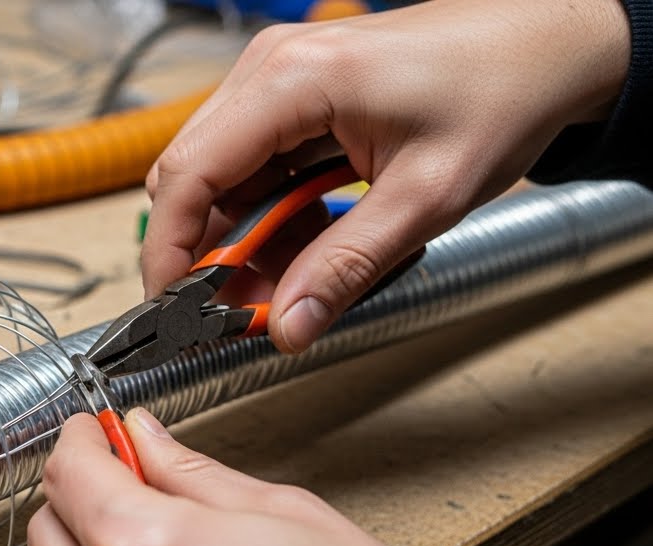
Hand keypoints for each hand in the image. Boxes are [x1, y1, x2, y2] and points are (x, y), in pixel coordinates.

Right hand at [142, 0, 629, 352]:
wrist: (549, 44)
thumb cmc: (500, 90)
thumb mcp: (425, 198)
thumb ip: (346, 268)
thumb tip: (286, 326)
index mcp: (292, 81)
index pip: (189, 175)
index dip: (170, 252)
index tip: (175, 309)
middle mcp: (271, 70)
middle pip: (191, 176)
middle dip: (205, 251)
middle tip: (234, 309)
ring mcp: (279, 78)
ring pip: (219, 175)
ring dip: (240, 237)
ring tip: (283, 283)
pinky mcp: (295, 94)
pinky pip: (254, 165)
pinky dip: (267, 214)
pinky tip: (303, 245)